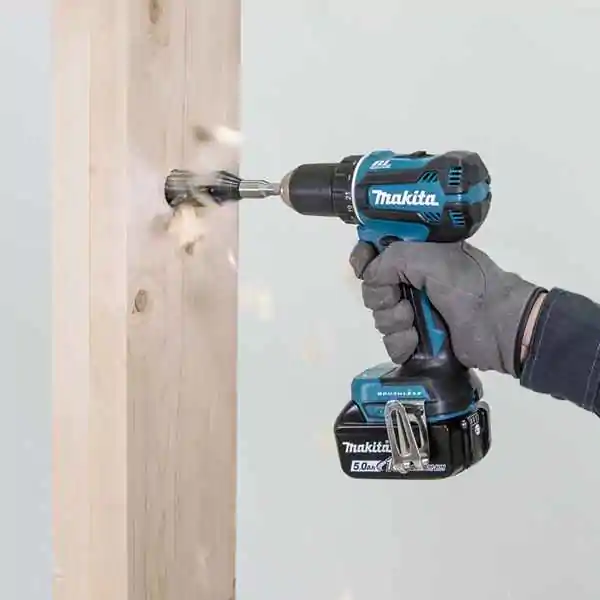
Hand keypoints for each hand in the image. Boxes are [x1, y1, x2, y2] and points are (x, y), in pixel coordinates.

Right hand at [349, 240, 545, 375]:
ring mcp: (414, 312)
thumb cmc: (469, 285)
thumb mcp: (431, 258)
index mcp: (417, 255)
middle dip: (382, 296)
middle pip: (372, 289)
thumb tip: (370, 275)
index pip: (376, 251)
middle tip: (401, 299)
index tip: (363, 267)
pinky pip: (390, 343)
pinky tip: (417, 342)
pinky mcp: (418, 341)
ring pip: (379, 318)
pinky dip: (401, 344)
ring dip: (394, 322)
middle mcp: (412, 282)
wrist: (500, 327)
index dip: (364, 258)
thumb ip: (392, 259)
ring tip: (415, 323)